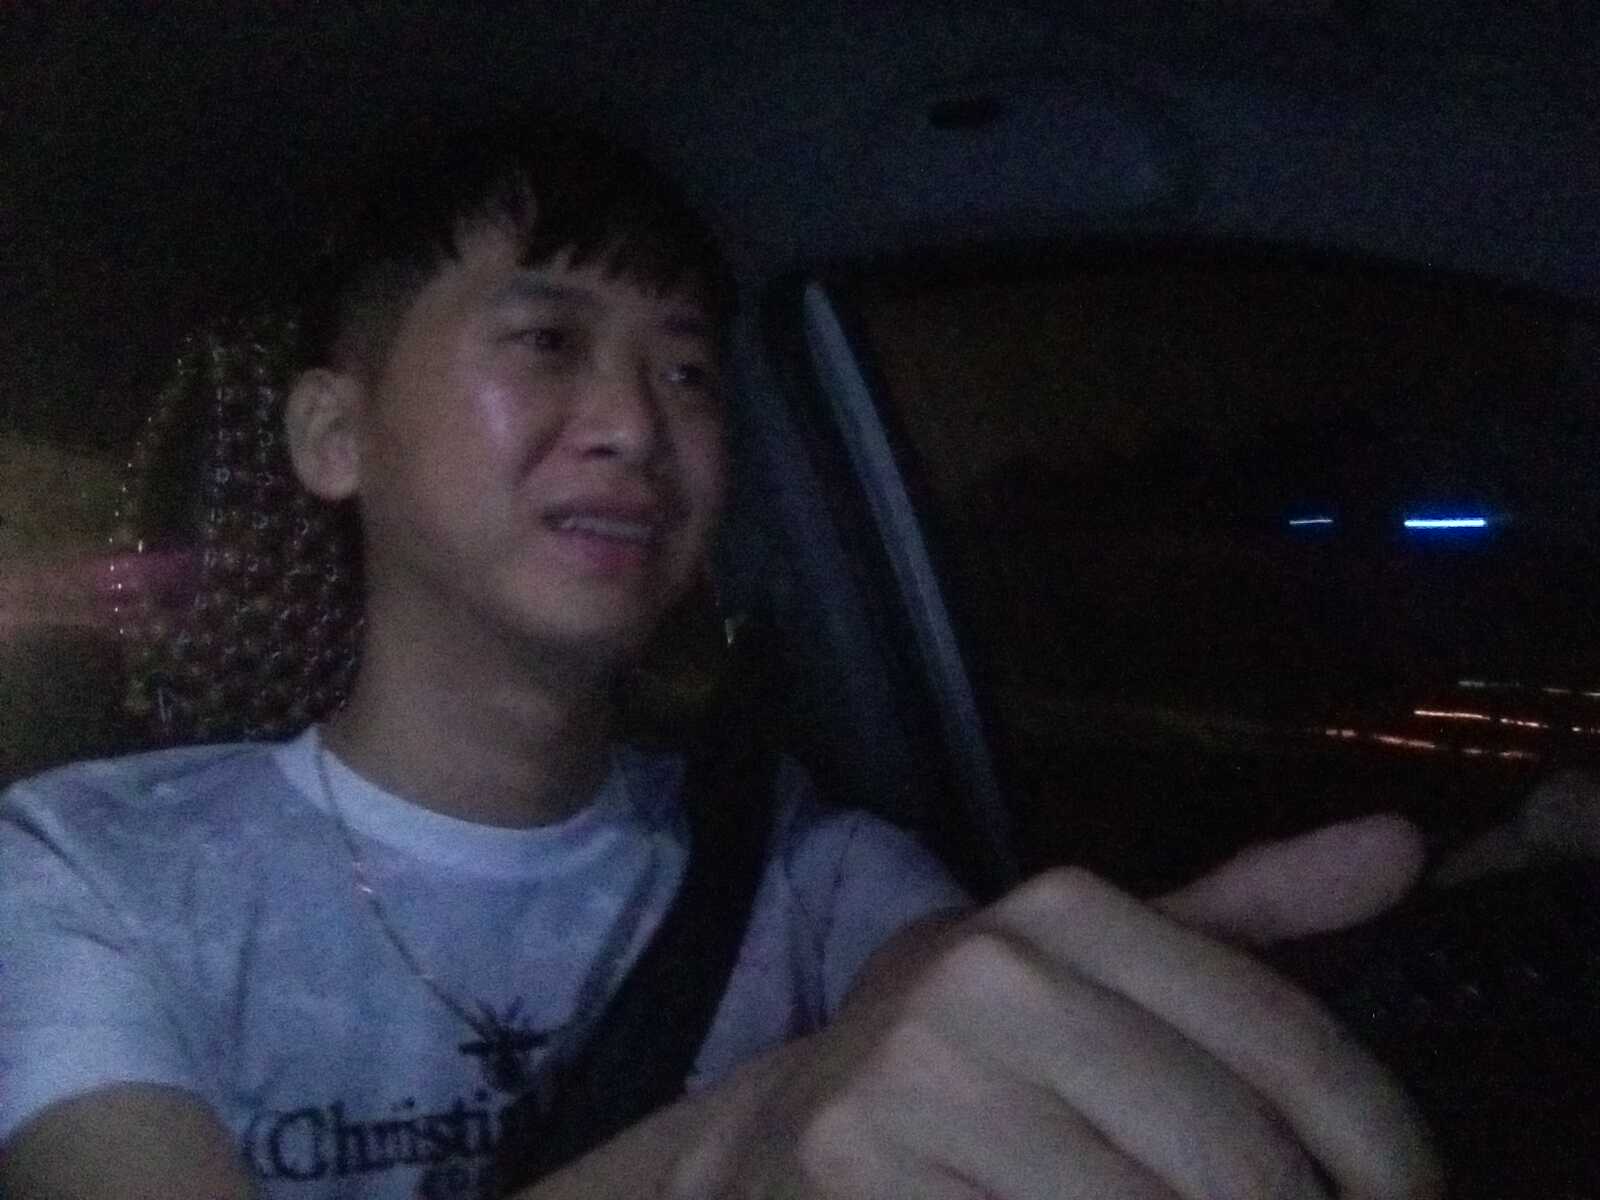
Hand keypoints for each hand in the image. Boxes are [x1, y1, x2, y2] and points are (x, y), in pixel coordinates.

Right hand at [711, 815, 1441, 1199]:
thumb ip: (1248, 917)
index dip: (1385, 1149)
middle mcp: (989, 977)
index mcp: (1062, 907)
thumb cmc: (975, 1056)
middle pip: (1236, 1161)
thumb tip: (1403, 845)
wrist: (790, 1133)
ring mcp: (919, 1087)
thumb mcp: (1099, 966)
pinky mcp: (867, 1179)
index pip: (1284, 1040)